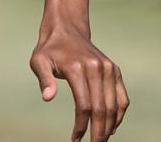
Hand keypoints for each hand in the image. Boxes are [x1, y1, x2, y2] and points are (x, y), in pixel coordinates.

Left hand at [30, 24, 128, 141]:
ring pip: (114, 106)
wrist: (66, 30)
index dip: (81, 126)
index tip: (75, 139)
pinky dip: (119, 115)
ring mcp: (109, 69)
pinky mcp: (115, 71)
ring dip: (109, 127)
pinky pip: (122, 98)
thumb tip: (48, 98)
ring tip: (100, 140)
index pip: (84, 105)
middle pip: (102, 109)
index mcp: (78, 67)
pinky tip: (111, 128)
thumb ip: (44, 79)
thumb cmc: (49, 50)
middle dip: (98, 132)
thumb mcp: (39, 61)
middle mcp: (97, 68)